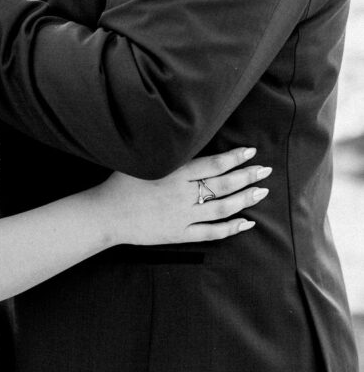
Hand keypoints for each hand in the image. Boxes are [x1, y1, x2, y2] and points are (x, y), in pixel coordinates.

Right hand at [97, 147, 269, 245]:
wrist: (106, 214)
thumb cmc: (120, 183)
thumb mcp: (143, 159)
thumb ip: (167, 152)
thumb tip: (186, 138)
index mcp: (174, 173)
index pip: (212, 164)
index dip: (234, 158)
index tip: (250, 151)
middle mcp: (182, 194)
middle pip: (222, 185)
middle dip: (247, 177)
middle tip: (265, 170)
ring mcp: (182, 216)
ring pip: (221, 208)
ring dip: (244, 200)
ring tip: (261, 192)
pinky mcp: (180, 234)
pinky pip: (211, 232)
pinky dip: (230, 228)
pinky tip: (246, 222)